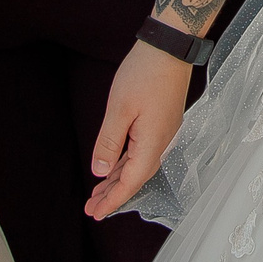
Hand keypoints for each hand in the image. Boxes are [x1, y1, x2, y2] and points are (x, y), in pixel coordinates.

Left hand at [85, 39, 195, 219]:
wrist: (170, 47)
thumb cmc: (144, 74)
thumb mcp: (119, 109)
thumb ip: (109, 143)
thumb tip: (100, 171)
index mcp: (152, 144)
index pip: (130, 182)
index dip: (112, 200)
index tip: (95, 214)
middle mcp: (162, 143)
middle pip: (135, 178)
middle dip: (113, 195)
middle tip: (91, 208)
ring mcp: (164, 133)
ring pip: (139, 166)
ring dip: (119, 180)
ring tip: (99, 193)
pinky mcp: (162, 122)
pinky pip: (142, 153)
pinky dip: (126, 164)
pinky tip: (115, 166)